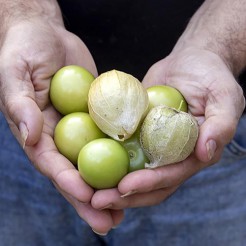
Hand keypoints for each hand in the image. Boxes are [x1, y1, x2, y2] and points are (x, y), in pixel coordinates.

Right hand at [0, 19, 122, 233]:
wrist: (46, 36)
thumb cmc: (24, 51)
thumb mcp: (14, 74)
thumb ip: (19, 104)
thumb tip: (31, 133)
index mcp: (38, 133)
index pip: (52, 164)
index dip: (68, 182)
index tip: (87, 197)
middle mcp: (61, 136)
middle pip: (77, 173)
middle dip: (92, 199)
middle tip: (111, 223)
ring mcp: (82, 128)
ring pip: (97, 161)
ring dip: (112, 186)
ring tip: (128, 210)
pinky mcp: (99, 115)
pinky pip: (111, 136)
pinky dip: (123, 154)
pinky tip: (139, 170)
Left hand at [90, 47, 244, 209]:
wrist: (189, 62)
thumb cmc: (210, 75)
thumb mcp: (224, 95)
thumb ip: (222, 124)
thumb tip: (206, 152)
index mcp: (193, 153)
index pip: (171, 175)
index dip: (149, 183)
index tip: (124, 187)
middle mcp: (172, 155)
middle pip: (148, 183)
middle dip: (123, 195)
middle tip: (96, 200)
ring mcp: (153, 145)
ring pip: (131, 171)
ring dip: (109, 184)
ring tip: (85, 190)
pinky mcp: (138, 132)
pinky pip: (120, 148)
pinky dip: (103, 158)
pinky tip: (84, 163)